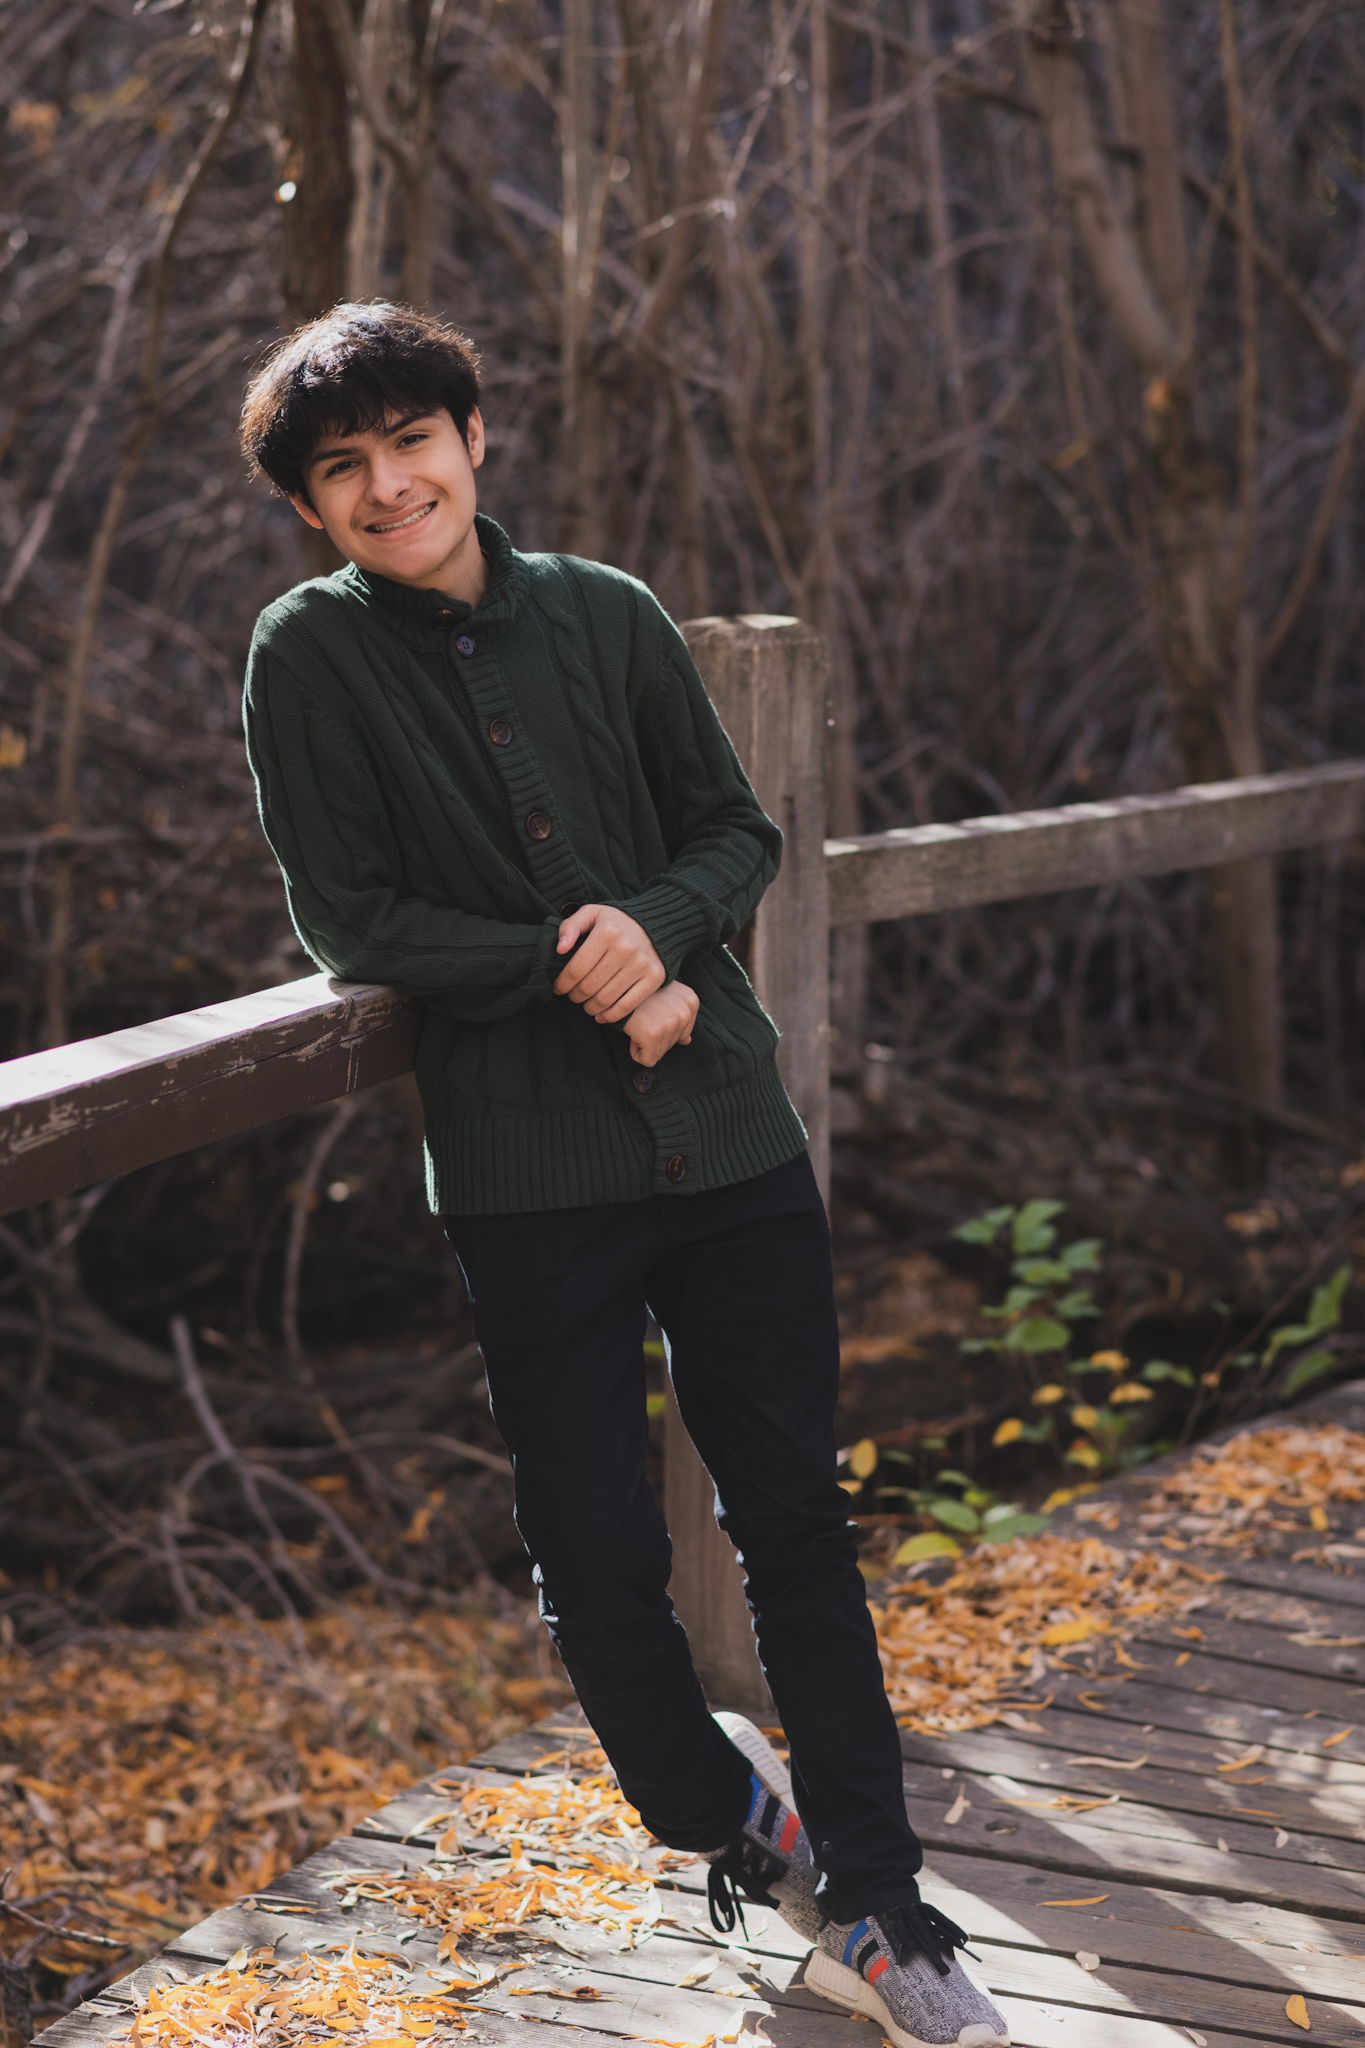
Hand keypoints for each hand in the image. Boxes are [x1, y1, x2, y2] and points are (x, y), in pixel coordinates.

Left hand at [554, 904, 665, 1020]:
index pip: (576, 969)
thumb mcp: (592, 913)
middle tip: (572, 996)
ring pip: (605, 999)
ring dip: (589, 1007)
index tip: (558, 988)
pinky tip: (600, 1015)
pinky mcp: (654, 978)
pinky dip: (610, 1016)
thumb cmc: (616, 922)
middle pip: (589, 986)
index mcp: (607, 932)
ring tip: (585, 1004)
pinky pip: (627, 1006)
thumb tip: (560, 949)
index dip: (562, 984)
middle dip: (574, 996)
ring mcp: (641, 965)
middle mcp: (625, 948)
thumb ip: (570, 926)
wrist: (657, 924)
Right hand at [626, 980, 698, 1066]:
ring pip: (659, 1053)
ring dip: (645, 1043)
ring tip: (638, 1023)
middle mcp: (685, 1013)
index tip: (652, 1014)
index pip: (683, 1034)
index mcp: (691, 1001)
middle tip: (643, 1017)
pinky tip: (633, 1034)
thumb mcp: (667, 996)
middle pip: (671, 1045)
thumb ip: (679, 1018)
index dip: (663, 1029)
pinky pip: (647, 1060)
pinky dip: (637, 1053)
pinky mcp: (654, 1035)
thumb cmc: (640, 990)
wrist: (618, 985)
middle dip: (655, 1037)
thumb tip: (687, 1042)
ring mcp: (670, 1024)